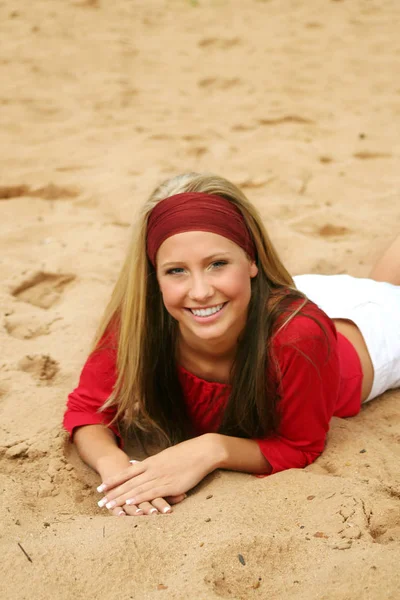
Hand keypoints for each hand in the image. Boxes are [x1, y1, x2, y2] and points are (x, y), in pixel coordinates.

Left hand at [97, 435, 216, 510]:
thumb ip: (150, 463)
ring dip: (121, 499)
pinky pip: (151, 493)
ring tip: (109, 506)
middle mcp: (152, 470)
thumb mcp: (164, 456)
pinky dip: (139, 498)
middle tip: (99, 503)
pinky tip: (130, 504)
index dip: (114, 481)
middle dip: (113, 494)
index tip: (101, 488)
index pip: (127, 473)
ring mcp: (160, 477)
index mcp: (151, 462)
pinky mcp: (170, 485)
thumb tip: (136, 464)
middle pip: (128, 483)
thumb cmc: (186, 454)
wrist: (202, 451)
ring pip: (136, 489)